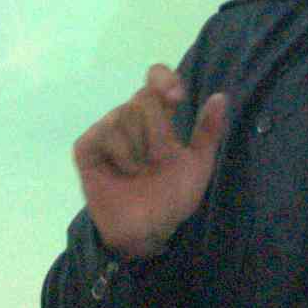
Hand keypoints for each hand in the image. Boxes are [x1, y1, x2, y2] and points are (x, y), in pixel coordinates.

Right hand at [73, 64, 231, 262]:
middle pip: (143, 99)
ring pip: (125, 116)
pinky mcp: (86, 147)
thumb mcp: (198, 165)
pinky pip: (106, 134)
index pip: (156, 76)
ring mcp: (105, 130)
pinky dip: (122, 156)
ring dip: (141, 151)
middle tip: (158, 161)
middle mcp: (129, 117)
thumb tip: (221, 96)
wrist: (147, 230)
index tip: (177, 97)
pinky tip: (122, 173)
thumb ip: (208, 131)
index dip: (164, 78)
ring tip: (139, 172)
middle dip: (158, 133)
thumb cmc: (172, 197)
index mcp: (157, 116)